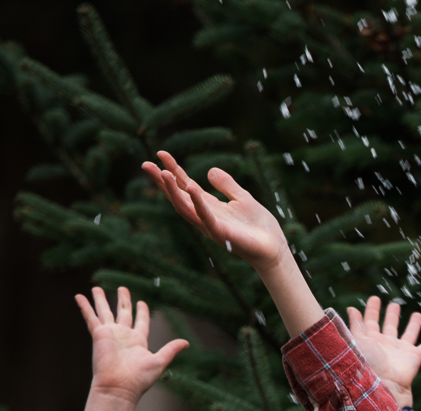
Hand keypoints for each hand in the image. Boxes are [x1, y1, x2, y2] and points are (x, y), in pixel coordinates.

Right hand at [77, 286, 187, 410]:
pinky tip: (79, 296)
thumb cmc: (139, 378)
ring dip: (100, 300)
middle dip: (123, 301)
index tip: (142, 302)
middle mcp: (123, 336)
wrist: (119, 386)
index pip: (141, 322)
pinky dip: (85, 306)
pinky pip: (91, 317)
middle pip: (123, 313)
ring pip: (105, 312)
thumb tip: (187, 343)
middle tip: (122, 288)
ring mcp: (110, 334)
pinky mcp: (99, 334)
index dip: (142, 312)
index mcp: (138, 341)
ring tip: (96, 287)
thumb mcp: (159, 361)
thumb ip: (171, 350)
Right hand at [142, 151, 288, 271]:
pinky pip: (207, 218)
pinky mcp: (222, 234)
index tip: (161, 152)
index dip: (173, 169)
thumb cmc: (259, 227)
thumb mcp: (242, 197)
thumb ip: (227, 185)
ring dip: (173, 191)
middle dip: (162, 181)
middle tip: (146, 164)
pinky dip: (199, 203)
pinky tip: (192, 188)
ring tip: (163, 174)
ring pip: (186, 208)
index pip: (186, 185)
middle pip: (178, 197)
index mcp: (209, 206)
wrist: (274, 248)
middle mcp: (205, 216)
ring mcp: (212, 226)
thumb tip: (211, 170)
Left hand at [344, 296, 420, 407]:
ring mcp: (400, 351)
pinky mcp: (414, 358)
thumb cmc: (367, 364)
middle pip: (390, 326)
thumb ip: (355, 325)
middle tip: (394, 305)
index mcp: (371, 340)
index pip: (370, 322)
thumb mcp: (357, 341)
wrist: (382, 385)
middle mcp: (386, 345)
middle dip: (391, 315)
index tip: (374, 299)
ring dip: (414, 324)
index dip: (371, 310)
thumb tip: (351, 308)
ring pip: (409, 334)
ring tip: (418, 315)